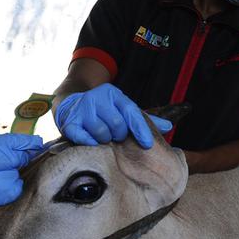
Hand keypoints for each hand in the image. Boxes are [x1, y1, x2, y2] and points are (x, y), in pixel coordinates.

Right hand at [56, 83, 171, 146]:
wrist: (72, 105)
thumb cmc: (104, 111)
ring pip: (101, 132)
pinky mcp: (70, 121)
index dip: (141, 129)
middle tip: (116, 136)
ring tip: (103, 136)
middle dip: (119, 135)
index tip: (148, 144)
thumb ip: (145, 119)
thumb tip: (168, 126)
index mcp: (114, 94)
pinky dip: (89, 142)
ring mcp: (83, 109)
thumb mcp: (123, 110)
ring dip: (104, 139)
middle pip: (117, 125)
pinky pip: (83, 137)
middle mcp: (98, 98)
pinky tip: (91, 141)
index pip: (132, 112)